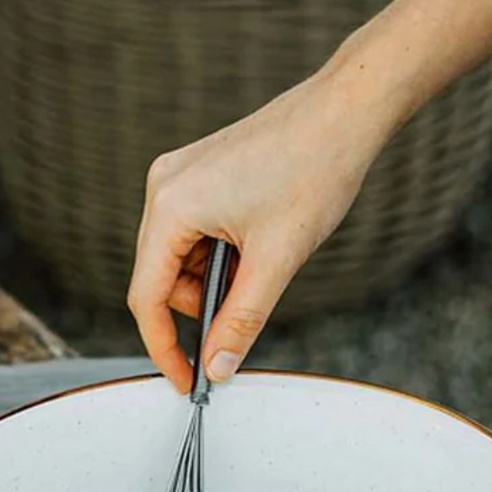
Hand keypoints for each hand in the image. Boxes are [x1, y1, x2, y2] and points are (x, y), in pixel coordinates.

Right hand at [127, 66, 394, 391]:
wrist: (345, 110)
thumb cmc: (315, 170)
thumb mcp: (277, 259)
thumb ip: (241, 321)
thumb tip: (218, 367)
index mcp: (170, 206)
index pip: (146, 297)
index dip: (165, 347)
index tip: (188, 381)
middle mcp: (163, 187)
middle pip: (159, 277)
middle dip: (198, 306)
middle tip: (244, 314)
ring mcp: (177, 176)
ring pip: (178, 256)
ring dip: (212, 279)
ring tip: (262, 265)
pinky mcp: (196, 172)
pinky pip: (191, 231)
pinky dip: (218, 253)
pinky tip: (256, 243)